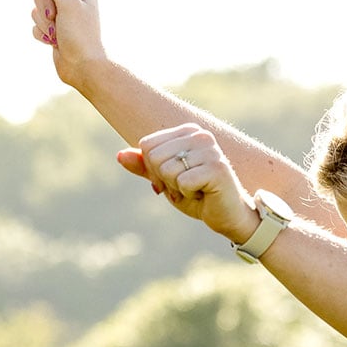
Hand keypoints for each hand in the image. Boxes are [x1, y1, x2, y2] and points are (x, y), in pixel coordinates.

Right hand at [28, 0, 105, 86]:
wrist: (81, 67)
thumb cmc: (80, 35)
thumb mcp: (67, 3)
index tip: (57, 11)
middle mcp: (72, 3)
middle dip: (45, 12)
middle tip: (57, 23)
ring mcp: (62, 18)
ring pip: (36, 11)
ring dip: (43, 25)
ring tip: (57, 36)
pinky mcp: (54, 32)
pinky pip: (36, 26)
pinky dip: (41, 35)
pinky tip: (53, 43)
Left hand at [121, 123, 255, 241]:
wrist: (226, 215)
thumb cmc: (196, 194)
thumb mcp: (165, 179)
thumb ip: (144, 166)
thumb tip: (119, 155)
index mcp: (188, 131)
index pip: (147, 145)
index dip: (152, 169)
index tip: (172, 179)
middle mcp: (200, 135)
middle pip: (154, 156)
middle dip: (163, 179)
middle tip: (184, 187)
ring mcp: (210, 150)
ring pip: (166, 170)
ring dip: (176, 188)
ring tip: (195, 189)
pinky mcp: (217, 168)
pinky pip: (182, 182)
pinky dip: (187, 194)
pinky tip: (203, 193)